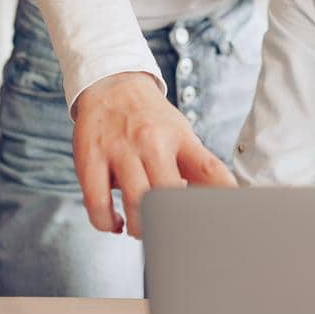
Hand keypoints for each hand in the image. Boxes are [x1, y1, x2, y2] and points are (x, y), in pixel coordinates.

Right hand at [71, 71, 236, 237]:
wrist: (113, 84)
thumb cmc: (151, 120)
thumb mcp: (181, 134)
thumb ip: (196, 168)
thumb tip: (217, 203)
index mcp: (180, 139)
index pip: (209, 169)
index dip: (221, 196)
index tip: (224, 219)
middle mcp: (151, 142)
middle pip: (169, 193)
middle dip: (170, 223)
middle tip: (167, 230)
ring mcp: (119, 150)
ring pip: (134, 202)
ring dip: (140, 228)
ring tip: (140, 228)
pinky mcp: (90, 159)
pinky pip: (97, 203)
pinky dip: (106, 223)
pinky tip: (114, 222)